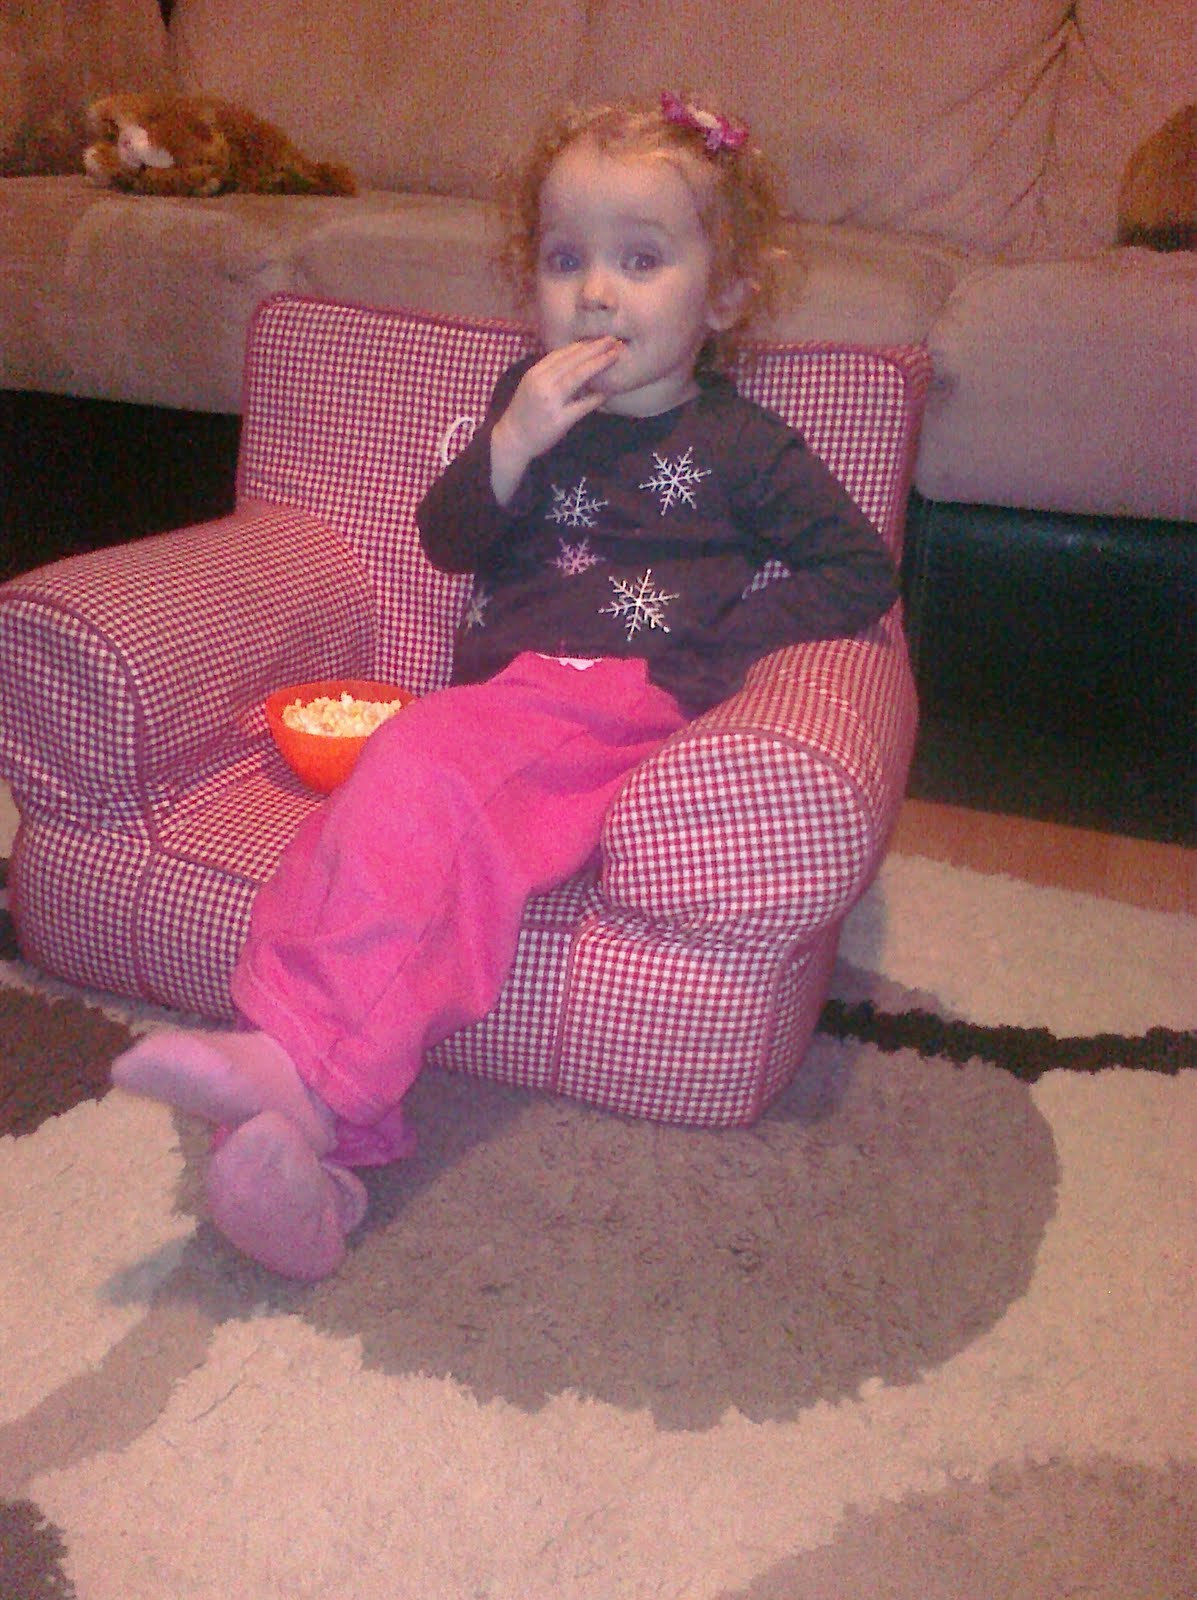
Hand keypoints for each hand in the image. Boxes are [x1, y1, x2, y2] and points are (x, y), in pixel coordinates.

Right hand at [490, 339, 621, 504]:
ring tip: (615, 356)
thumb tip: (574, 360)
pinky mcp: (559, 420)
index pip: (561, 353)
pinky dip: (597, 397)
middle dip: (594, 348)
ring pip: (577, 377)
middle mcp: (542, 383)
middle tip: (613, 339)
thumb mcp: (532, 386)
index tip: (598, 338)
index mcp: (535, 373)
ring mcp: (550, 401)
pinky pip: (582, 405)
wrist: (513, 439)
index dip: (582, 344)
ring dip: (598, 364)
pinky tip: (609, 391)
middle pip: (572, 360)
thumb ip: (550, 373)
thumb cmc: (525, 412)